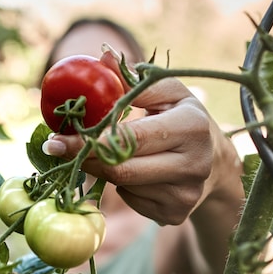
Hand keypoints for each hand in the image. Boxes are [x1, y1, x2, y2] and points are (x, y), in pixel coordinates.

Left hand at [41, 51, 242, 226]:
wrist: (215, 162)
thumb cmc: (182, 116)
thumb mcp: (166, 91)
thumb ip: (133, 80)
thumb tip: (101, 58)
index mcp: (192, 127)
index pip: (131, 138)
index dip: (90, 139)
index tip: (57, 139)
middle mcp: (194, 165)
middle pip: (122, 169)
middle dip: (85, 157)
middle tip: (57, 148)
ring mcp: (185, 195)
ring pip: (123, 186)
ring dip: (105, 169)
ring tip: (107, 152)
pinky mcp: (176, 215)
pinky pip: (132, 201)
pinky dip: (122, 186)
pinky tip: (135, 171)